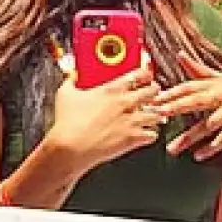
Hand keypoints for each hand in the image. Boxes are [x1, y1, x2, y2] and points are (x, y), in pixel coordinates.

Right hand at [48, 65, 163, 172]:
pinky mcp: (133, 138)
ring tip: (154, 114)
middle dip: (154, 91)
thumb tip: (71, 75)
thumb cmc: (68, 122)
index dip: (144, 74)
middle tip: (153, 92)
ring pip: (156, 114)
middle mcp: (125, 103)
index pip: (137, 75)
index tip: (145, 75)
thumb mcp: (65, 94)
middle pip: (152, 91)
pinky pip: (153, 135)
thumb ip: (71, 81)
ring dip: (156, 114)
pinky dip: (151, 134)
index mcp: (111, 90)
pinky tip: (147, 133)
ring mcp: (131, 121)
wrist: (71, 146)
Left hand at [151, 53, 221, 162]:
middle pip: (197, 101)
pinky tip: (198, 156)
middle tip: (159, 115)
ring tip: (172, 148)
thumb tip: (179, 54)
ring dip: (190, 137)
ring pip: (208, 125)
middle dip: (177, 108)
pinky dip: (212, 147)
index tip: (154, 99)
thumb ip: (198, 70)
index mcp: (215, 83)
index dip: (172, 92)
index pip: (190, 86)